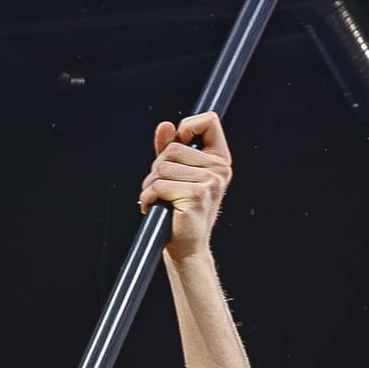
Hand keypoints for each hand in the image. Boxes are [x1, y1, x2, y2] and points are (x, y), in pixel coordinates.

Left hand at [141, 112, 231, 260]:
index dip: (188, 126)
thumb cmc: (181, 210)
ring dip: (151, 185)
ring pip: (162, 167)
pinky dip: (148, 197)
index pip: (209, 121)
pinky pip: (159, 185)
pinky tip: (155, 208)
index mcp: (219, 160)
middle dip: (157, 167)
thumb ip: (170, 148)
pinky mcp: (196, 196)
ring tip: (159, 200)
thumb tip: (166, 125)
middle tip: (163, 188)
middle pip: (173, 148)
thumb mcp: (177, 173)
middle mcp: (219, 170)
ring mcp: (210, 183)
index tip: (179, 143)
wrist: (186, 247)